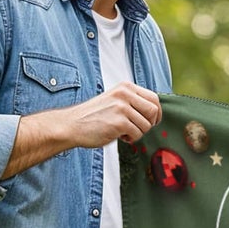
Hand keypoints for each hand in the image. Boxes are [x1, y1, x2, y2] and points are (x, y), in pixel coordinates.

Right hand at [4, 82, 162, 178]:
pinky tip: (119, 136)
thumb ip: (132, 102)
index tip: (151, 121)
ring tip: (122, 132)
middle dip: (149, 124)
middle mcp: (125, 94)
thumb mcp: (115, 101)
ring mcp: (122, 107)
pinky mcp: (119, 122)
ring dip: (137, 133)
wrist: (72, 125)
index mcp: (125, 87)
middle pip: (154, 111)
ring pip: (146, 125)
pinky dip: (131, 139)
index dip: (156, 113)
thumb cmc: (93, 116)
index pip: (154, 98)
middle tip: (137, 129)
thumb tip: (154, 112)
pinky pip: (137, 134)